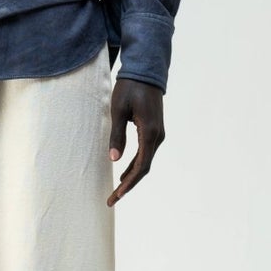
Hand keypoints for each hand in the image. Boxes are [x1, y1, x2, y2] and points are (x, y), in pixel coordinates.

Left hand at [107, 76, 164, 205]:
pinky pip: (145, 153)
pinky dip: (135, 165)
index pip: (141, 166)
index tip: (117, 195)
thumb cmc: (129, 88)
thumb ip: (117, 135)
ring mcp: (158, 134)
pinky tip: (124, 173)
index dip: (128, 183)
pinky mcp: (154, 131)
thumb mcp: (118, 110)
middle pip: (144, 168)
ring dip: (131, 177)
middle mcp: (157, 136)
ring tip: (116, 190)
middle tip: (112, 199)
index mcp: (149, 132)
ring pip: (145, 162)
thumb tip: (114, 160)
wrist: (146, 72)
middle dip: (128, 185)